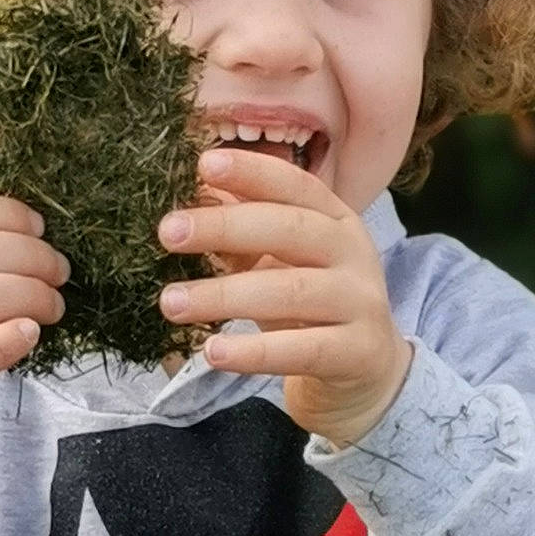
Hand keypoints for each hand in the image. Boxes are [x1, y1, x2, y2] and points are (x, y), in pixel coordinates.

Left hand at [156, 148, 412, 449]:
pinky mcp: (358, 352)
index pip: (296, 186)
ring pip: (290, 291)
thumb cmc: (311, 307)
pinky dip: (254, 351)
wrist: (367, 371)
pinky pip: (302, 350)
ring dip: (224, 296)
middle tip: (167, 232)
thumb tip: (191, 192)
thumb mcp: (280, 263)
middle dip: (225, 226)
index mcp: (335, 220)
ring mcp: (360, 302)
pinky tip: (213, 351)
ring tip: (171, 303)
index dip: (253, 172)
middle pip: (290, 230)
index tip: (203, 164)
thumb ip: (243, 232)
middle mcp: (354, 254)